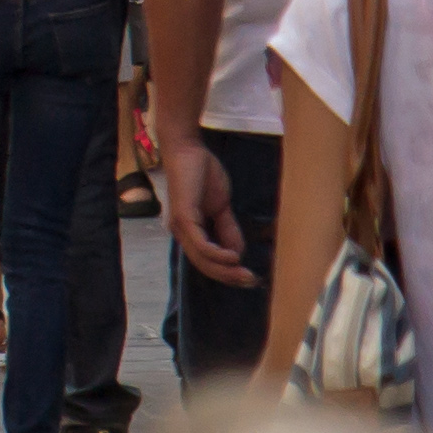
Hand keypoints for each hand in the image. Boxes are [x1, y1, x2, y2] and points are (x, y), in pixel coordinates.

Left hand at [162, 131, 257, 286]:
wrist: (188, 150)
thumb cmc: (201, 175)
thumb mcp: (220, 207)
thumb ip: (228, 229)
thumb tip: (238, 253)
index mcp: (191, 231)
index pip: (207, 261)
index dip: (227, 273)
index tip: (250, 279)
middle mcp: (182, 233)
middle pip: (204, 265)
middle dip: (228, 277)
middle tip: (252, 282)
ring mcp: (180, 225)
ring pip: (201, 258)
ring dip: (224, 270)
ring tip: (245, 274)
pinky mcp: (183, 216)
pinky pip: (199, 243)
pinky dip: (216, 253)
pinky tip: (232, 257)